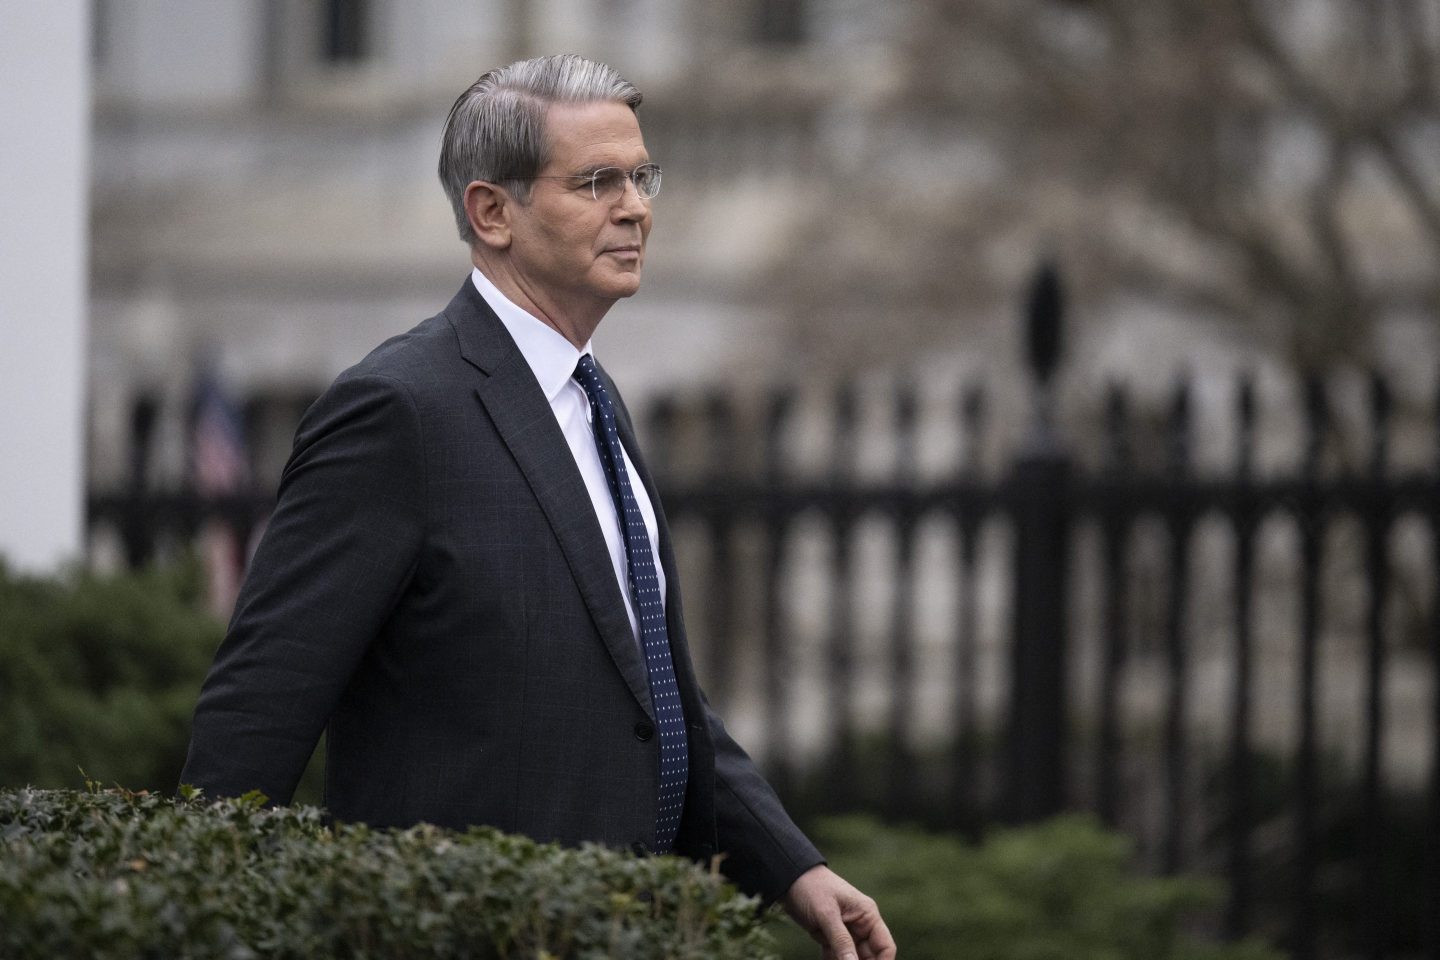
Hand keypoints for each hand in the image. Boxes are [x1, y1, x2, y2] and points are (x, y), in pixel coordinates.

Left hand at [781, 864, 895, 959]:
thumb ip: (841, 940)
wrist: (789, 878)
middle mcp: (861, 925)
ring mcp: (846, 932)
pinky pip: (836, 957)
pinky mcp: (830, 937)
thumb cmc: (812, 888)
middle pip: (869, 956)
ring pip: (852, 958)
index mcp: (867, 915)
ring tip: (830, 959)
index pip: (885, 946)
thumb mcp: (826, 914)